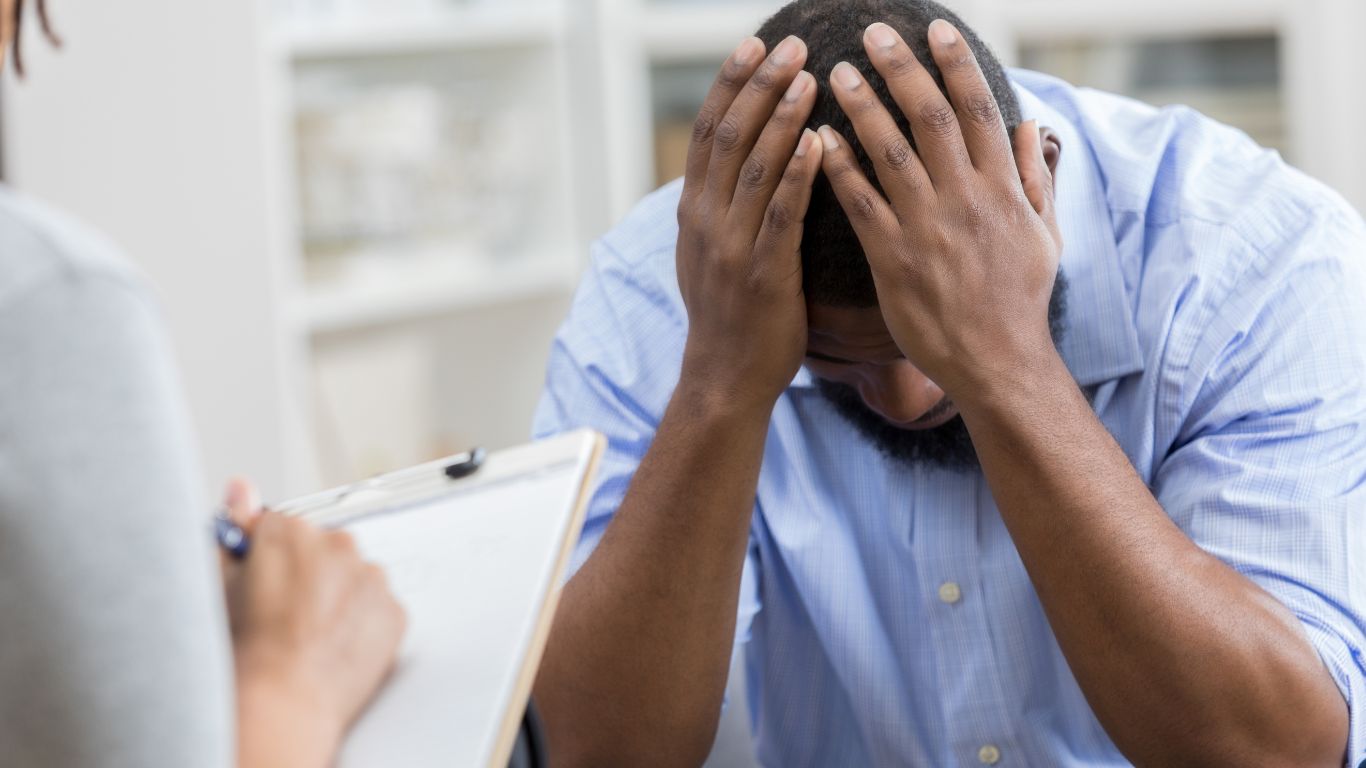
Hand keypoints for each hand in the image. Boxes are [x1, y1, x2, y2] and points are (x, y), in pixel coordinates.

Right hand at [221, 478, 406, 767]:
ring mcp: (372, 578)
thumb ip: (235, 526)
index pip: (284, 528)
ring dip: (340, 597)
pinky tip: (335, 646)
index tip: (265, 583)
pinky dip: (363, 624)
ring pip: (356, 578)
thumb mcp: (222, 580)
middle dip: (310, 574)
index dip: (271, 559)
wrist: (281, 701)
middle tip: (287, 615)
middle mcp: (339, 545)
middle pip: (324, 550)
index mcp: (292, 530)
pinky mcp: (395, 611)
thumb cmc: (245, 646)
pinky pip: (379, 610)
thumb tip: (241, 486)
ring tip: (311, 635)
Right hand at [676, 34, 823, 413]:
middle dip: (759, 86)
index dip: (731, 84)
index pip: (709, 132)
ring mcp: (730, 247)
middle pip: (729, 137)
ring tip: (811, 77)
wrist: (725, 379)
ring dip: (782, 118)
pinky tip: (821, 142)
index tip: (755, 44)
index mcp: (694, 211)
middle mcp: (705, 221)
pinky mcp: (761, 274)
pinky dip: (799, 175)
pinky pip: (780, 215)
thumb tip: (739, 162)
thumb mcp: (711, 252)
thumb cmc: (732, 315)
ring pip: (753, 168)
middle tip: (793, 45)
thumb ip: (723, 206)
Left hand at [818, 20, 1061, 401]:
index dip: (956, 64)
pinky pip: (861, 204)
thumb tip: (1028, 125)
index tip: (935, 29)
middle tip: (873, 32)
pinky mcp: (894, 259)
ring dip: (862, 106)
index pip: (978, 110)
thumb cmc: (1020, 300)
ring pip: (891, 153)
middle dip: (901, 69)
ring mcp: (928, 228)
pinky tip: (816, 139)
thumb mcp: (1045, 235)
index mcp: (1002, 189)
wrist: (998, 362)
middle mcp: (966, 200)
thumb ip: (1033, 178)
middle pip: (931, 118)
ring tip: (836, 72)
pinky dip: (839, 168)